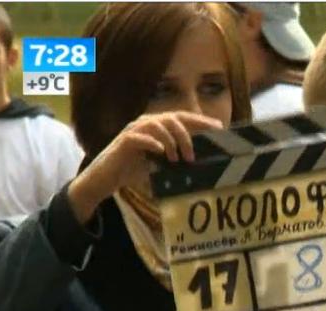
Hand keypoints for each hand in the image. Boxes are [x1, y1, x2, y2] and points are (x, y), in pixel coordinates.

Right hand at [68, 111, 221, 223]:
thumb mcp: (160, 165)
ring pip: (158, 124)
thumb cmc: (133, 171)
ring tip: (177, 159)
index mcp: (158, 126)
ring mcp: (134, 130)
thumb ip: (176, 159)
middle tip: (192, 155)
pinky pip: (140, 137)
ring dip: (172, 141)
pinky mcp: (124, 141)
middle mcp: (146, 123)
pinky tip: (161, 152)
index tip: (219, 127)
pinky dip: (153, 143)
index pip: (183, 118)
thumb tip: (200, 163)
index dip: (201, 121)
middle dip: (187, 134)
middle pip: (173, 117)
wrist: (105, 179)